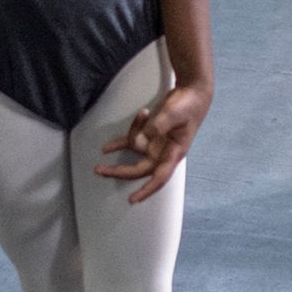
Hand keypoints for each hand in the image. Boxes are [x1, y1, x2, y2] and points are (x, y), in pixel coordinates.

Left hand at [95, 83, 209, 202]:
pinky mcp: (150, 133)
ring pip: (134, 151)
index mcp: (174, 153)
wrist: (192, 92)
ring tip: (141, 115)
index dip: (146, 189)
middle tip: (99, 170)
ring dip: (125, 141)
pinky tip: (107, 148)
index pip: (159, 177)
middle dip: (119, 171)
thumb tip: (141, 140)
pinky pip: (131, 141)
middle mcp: (163, 152)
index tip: (132, 199)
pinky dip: (119, 143)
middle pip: (139, 169)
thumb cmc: (188, 105)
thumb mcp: (174, 114)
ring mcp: (156, 144)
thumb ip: (157, 126)